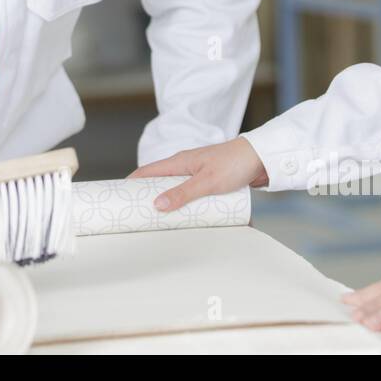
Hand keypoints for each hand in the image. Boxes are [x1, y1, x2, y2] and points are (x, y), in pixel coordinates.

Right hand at [127, 137, 268, 211]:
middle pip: (159, 183)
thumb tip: (157, 205)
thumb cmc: (235, 163)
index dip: (131, 183)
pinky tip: (187, 218)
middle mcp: (185, 166)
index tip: (118, 197)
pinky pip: (190, 194)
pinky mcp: (210, 181)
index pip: (147, 172)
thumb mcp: (207, 181)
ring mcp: (198, 174)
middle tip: (138, 216)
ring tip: (160, 222)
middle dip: (147, 197)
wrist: (262, 157)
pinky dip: (185, 205)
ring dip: (168, 203)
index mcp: (179, 162)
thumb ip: (183, 193)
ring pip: (175, 190)